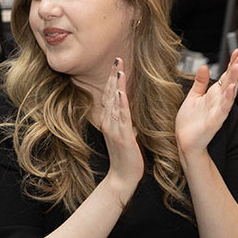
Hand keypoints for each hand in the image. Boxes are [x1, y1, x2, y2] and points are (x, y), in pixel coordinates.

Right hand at [97, 58, 143, 202]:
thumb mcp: (124, 134)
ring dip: (116, 85)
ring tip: (118, 69)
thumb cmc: (125, 157)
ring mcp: (114, 129)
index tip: (116, 64)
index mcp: (109, 121)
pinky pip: (122, 117)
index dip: (112, 79)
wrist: (122, 178)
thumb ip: (124, 121)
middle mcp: (108, 122)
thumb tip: (128, 110)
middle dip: (113, 76)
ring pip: (114, 103)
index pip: (109, 95)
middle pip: (109, 94)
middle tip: (117, 59)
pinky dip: (121, 103)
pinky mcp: (122, 136)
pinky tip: (120, 92)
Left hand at [176, 49, 237, 159]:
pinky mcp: (215, 121)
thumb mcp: (193, 97)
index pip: (226, 75)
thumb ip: (200, 82)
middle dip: (237, 66)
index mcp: (214, 94)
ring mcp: (218, 111)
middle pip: (231, 80)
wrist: (185, 142)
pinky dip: (228, 98)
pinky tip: (231, 88)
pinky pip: (223, 108)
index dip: (232, 63)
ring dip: (234, 79)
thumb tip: (204, 65)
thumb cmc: (190, 123)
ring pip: (229, 93)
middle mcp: (219, 101)